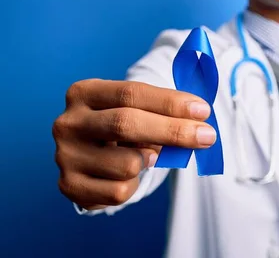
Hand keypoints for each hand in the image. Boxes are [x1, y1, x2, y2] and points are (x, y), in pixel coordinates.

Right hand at [52, 79, 216, 210]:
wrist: (92, 156)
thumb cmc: (123, 127)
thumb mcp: (138, 109)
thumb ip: (165, 111)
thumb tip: (200, 122)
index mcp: (85, 92)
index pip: (131, 93)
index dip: (170, 102)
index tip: (203, 110)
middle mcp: (68, 122)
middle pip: (126, 123)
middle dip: (173, 130)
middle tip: (207, 136)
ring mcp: (65, 156)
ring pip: (127, 164)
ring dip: (149, 161)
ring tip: (144, 155)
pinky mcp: (69, 186)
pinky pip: (119, 191)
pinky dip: (134, 185)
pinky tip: (126, 175)